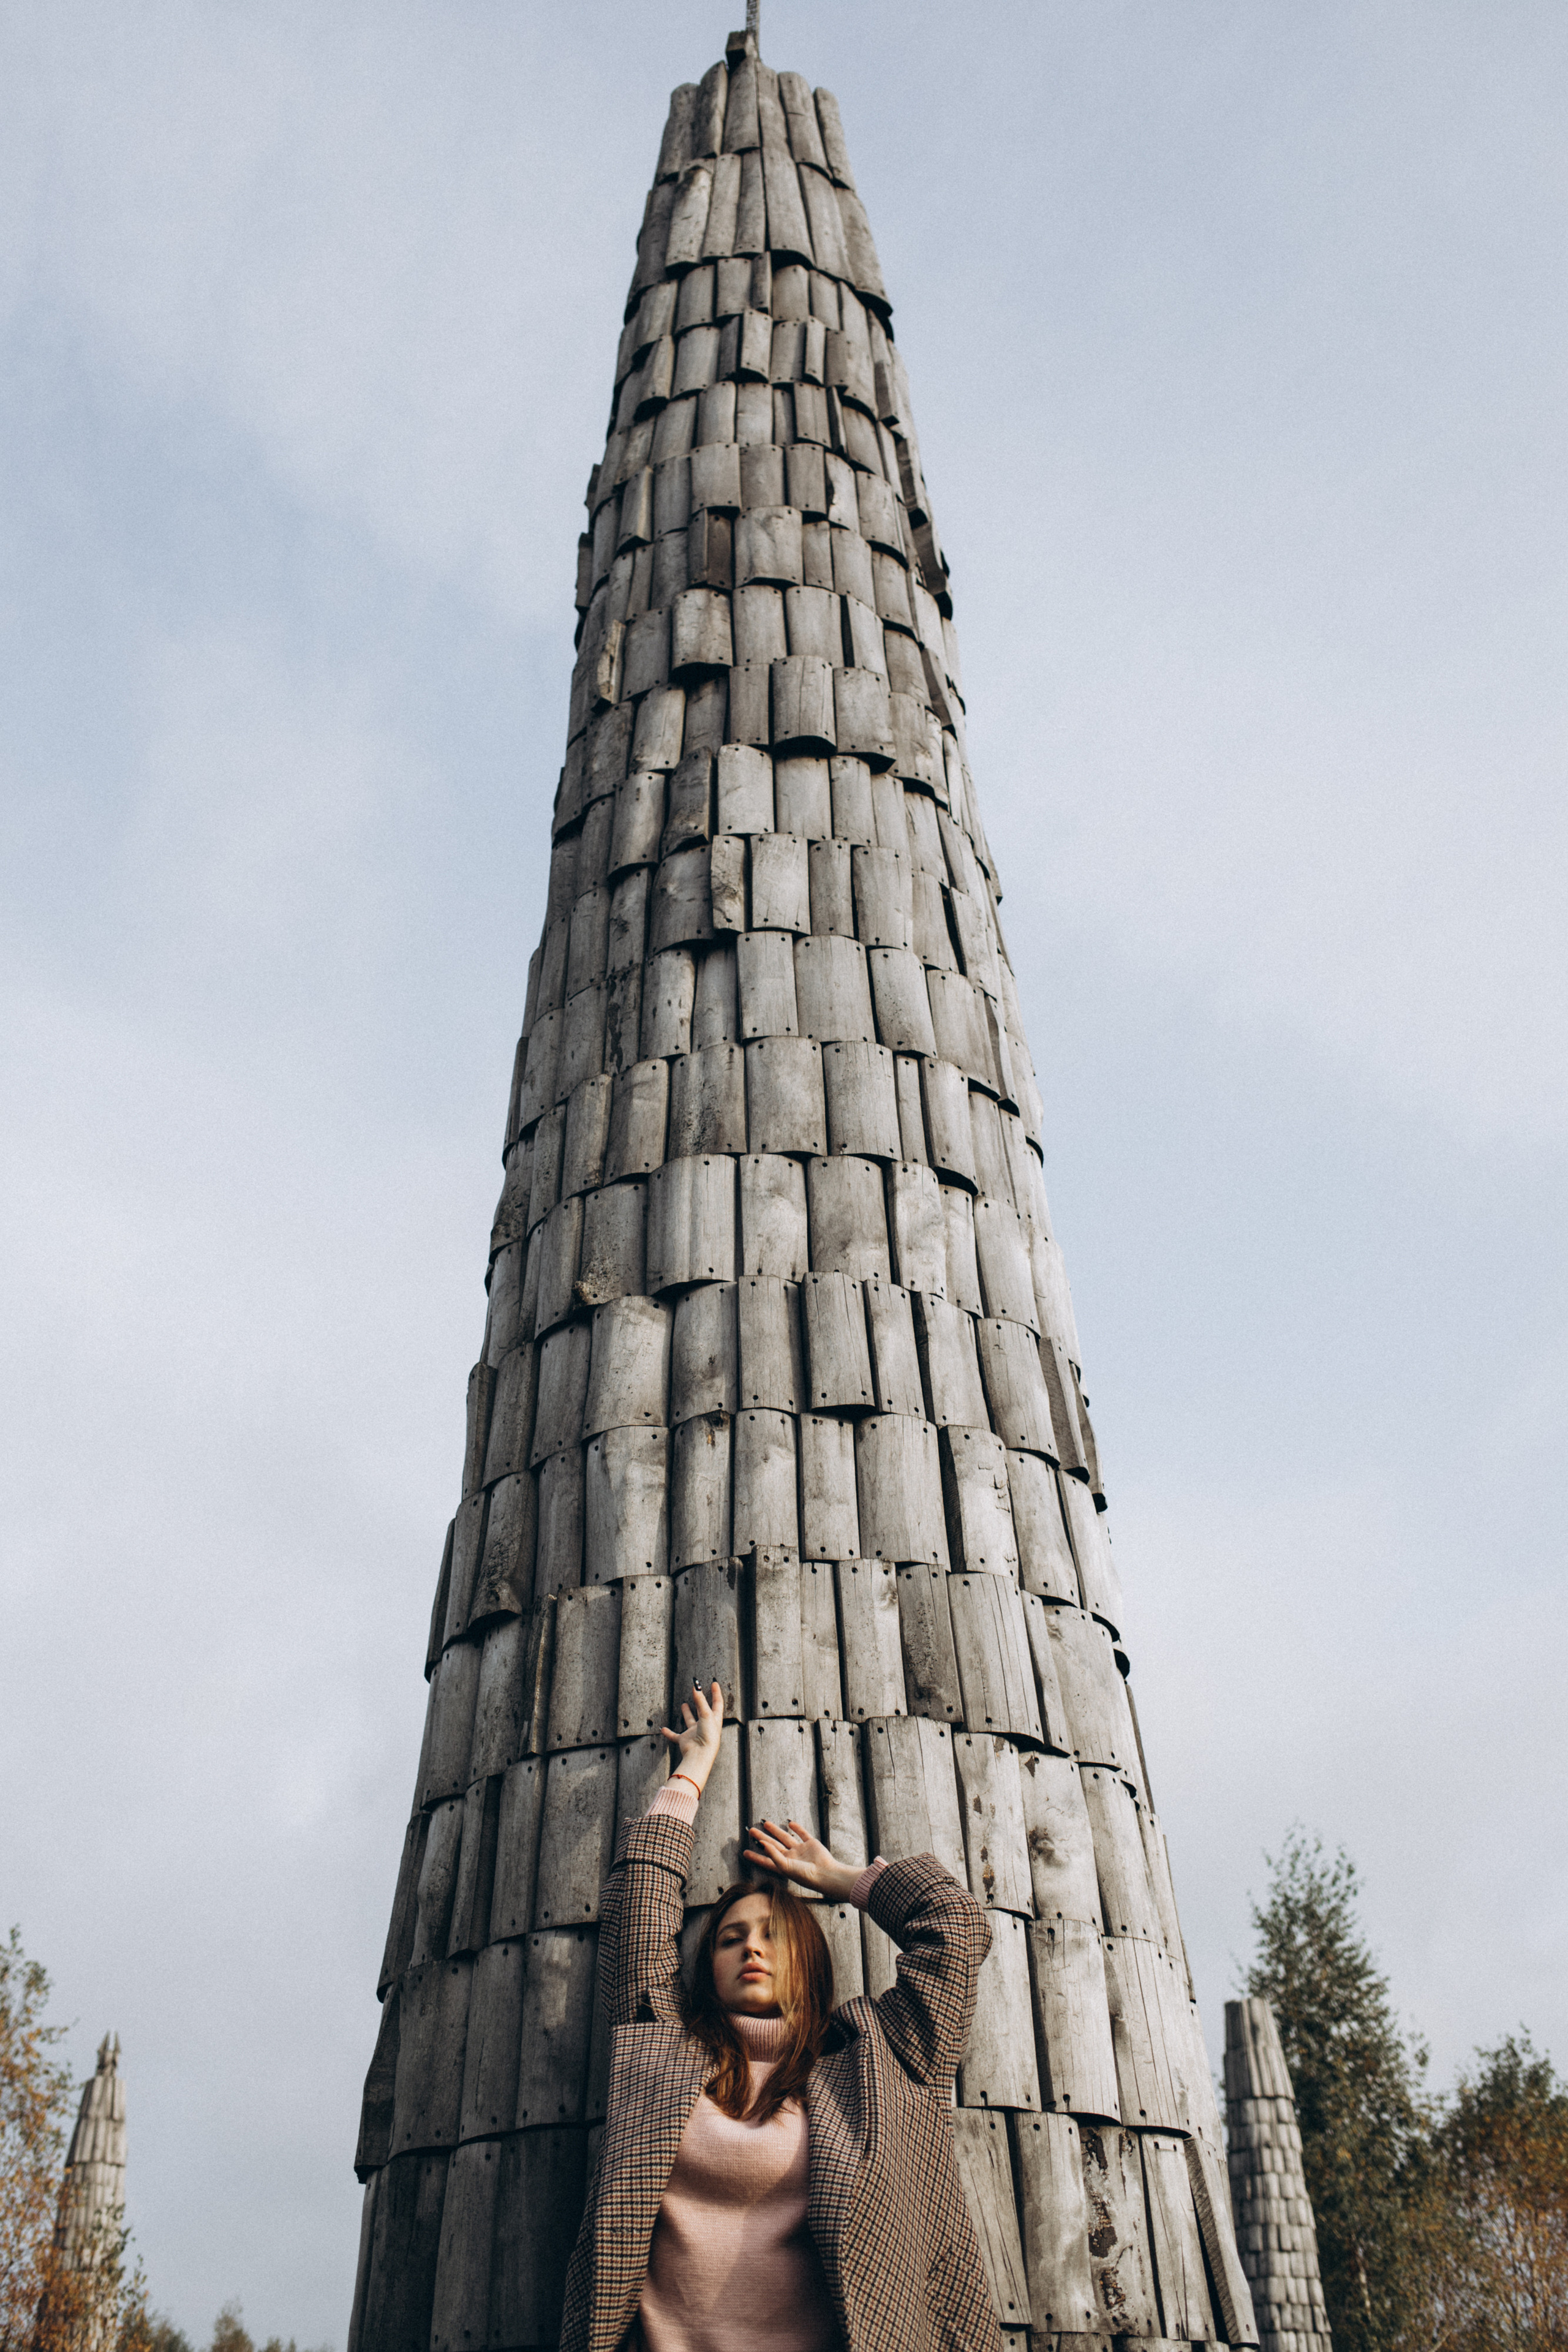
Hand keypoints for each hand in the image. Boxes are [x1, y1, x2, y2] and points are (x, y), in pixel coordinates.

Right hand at [660, 1681, 724, 1791]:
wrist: (700, 1755)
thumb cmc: (708, 1737)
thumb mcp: (706, 1715)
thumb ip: (700, 1701)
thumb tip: (696, 1688)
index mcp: (714, 1720)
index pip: (717, 1703)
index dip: (716, 1693)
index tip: (714, 1683)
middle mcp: (705, 1725)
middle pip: (703, 1711)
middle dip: (700, 1701)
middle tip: (696, 1691)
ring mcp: (695, 1733)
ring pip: (690, 1721)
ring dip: (687, 1713)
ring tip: (684, 1704)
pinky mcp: (685, 1740)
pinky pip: (675, 1735)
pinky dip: (669, 1732)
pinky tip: (663, 1728)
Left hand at [744, 1819, 859, 1904]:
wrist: (826, 1874)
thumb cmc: (805, 1875)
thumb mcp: (785, 1866)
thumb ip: (773, 1855)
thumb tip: (762, 1843)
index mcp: (783, 1866)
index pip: (766, 1860)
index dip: (755, 1856)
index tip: (744, 1852)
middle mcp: (791, 1858)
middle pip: (773, 1845)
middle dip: (762, 1838)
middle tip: (751, 1831)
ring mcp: (801, 1851)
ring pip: (785, 1838)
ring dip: (775, 1830)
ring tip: (765, 1823)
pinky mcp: (811, 1844)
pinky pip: (802, 1834)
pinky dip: (797, 1828)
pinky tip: (790, 1823)